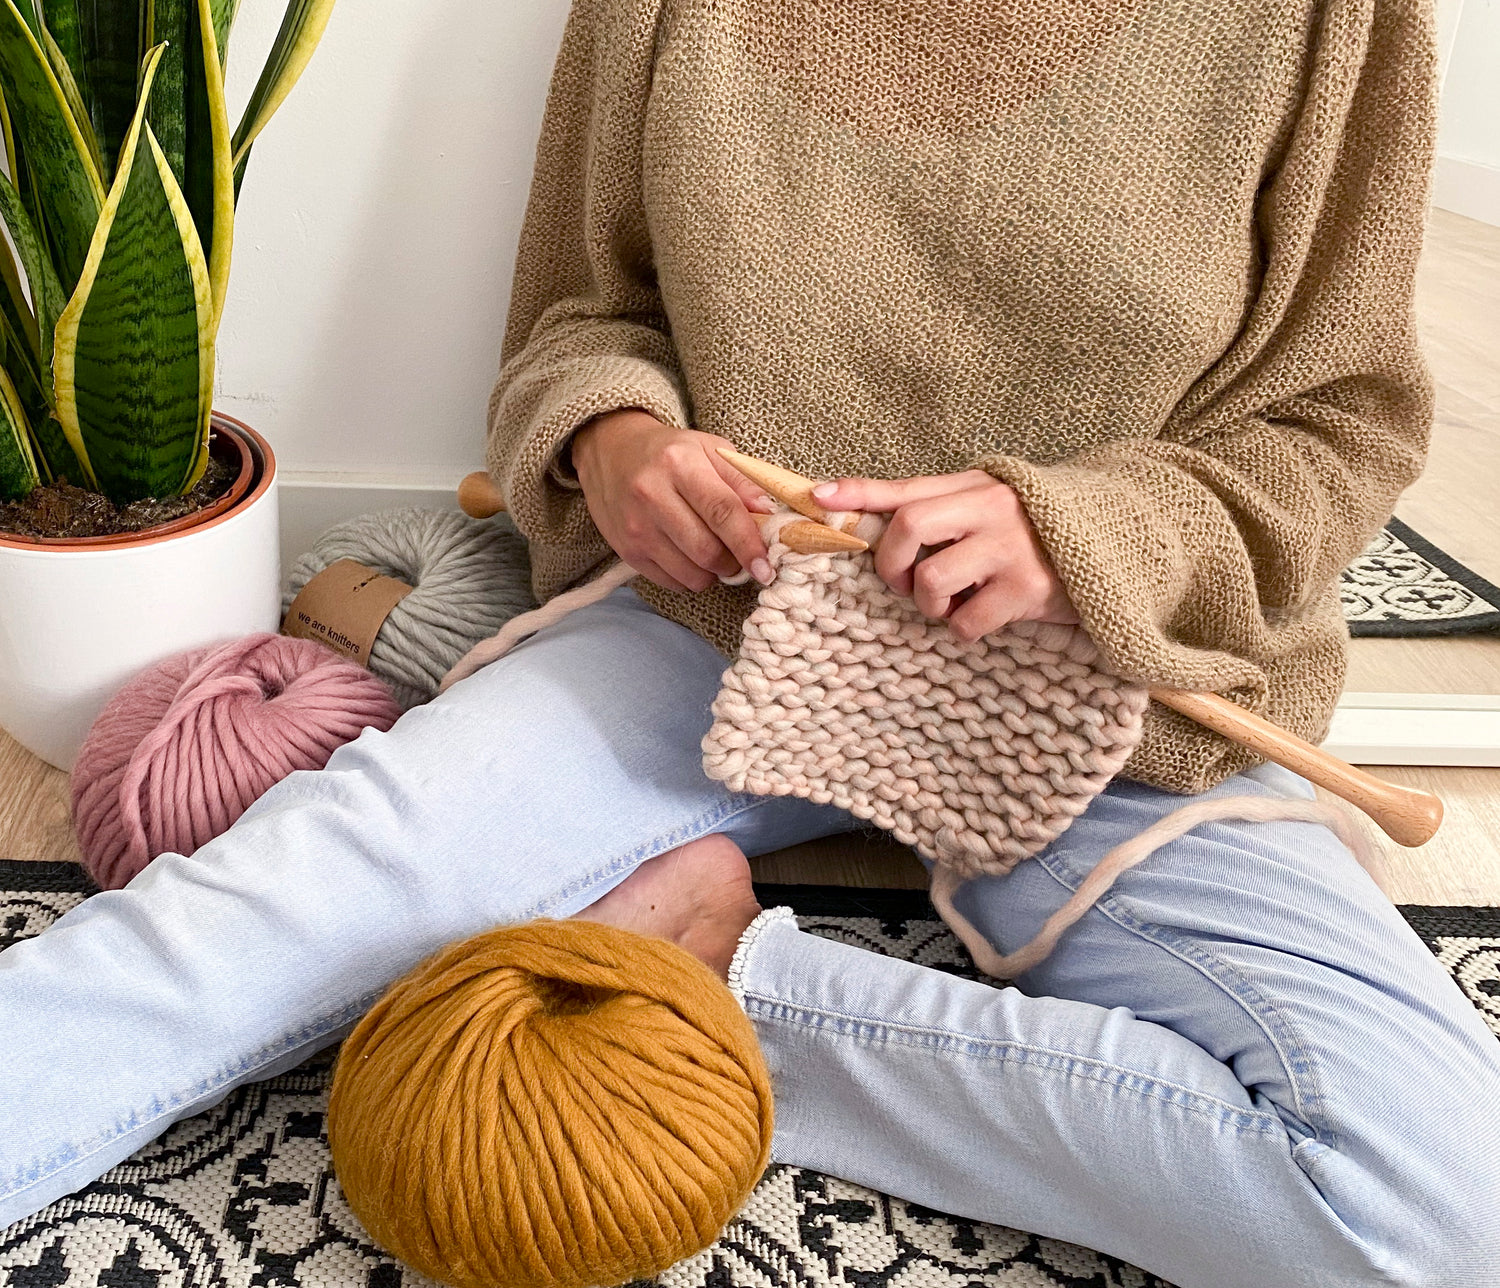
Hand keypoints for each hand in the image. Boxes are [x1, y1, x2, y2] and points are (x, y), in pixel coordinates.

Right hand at [571, 409, 774, 592]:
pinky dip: (691, 578)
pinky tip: (690, 556)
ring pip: (691, 574)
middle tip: (741, 555)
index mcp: (679, 464)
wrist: (610, 452)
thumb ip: (743, 481)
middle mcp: (652, 496)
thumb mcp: (710, 450)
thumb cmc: (670, 453)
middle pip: (707, 551)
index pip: (722, 512)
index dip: (748, 544)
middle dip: (733, 563)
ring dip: (714, 573)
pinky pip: (672, 582)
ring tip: (714, 552)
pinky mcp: (626, 551)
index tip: (766, 567)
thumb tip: (770, 514)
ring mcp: (635, 527)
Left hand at [812, 470, 1079, 640]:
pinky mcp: (1029, 590)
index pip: (906, 488)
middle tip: (901, 584)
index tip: (817, 497)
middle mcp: (991, 509)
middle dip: (891, 563)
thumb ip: (932, 506)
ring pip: (932, 580)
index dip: (859, 492)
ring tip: (950, 604)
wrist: (1114, 549)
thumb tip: (854, 509)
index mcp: (976, 486)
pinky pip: (968, 621)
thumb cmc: (1034, 532)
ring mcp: (1011, 549)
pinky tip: (982, 619)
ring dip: (928, 603)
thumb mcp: (986, 507)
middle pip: (910, 526)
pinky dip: (963, 629)